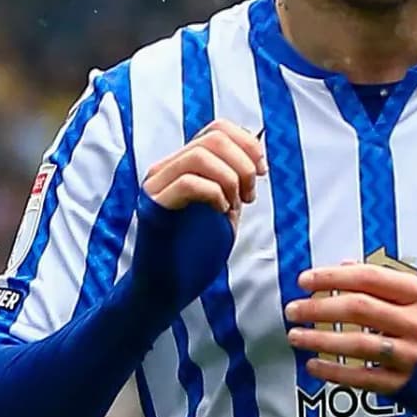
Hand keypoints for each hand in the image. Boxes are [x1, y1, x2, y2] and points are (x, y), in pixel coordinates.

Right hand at [129, 122, 262, 314]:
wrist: (169, 288)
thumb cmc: (195, 253)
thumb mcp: (223, 207)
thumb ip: (233, 181)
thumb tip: (256, 156)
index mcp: (182, 165)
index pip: (217, 128)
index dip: (247, 143)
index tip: (262, 170)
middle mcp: (166, 169)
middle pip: (213, 138)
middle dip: (244, 164)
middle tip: (249, 195)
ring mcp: (157, 186)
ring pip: (200, 155)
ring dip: (230, 179)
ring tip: (234, 206)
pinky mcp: (154, 207)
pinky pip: (188, 183)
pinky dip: (214, 194)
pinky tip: (220, 212)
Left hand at [288, 260, 416, 394]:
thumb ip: (382, 282)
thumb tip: (341, 266)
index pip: (369, 278)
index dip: (332, 277)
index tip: (304, 280)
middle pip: (358, 308)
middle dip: (319, 307)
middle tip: (293, 309)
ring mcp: (411, 355)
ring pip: (356, 343)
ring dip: (319, 339)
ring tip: (295, 336)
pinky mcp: (405, 384)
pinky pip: (361, 377)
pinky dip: (334, 371)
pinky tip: (314, 365)